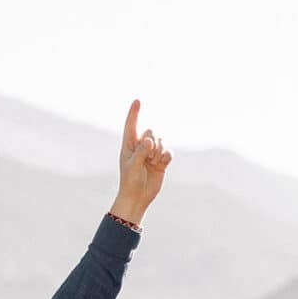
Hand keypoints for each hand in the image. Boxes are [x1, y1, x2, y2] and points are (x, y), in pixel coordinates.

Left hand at [113, 99, 172, 223]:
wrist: (137, 197)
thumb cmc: (130, 181)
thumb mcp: (132, 166)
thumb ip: (141, 151)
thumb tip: (150, 139)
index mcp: (129, 145)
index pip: (131, 125)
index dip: (134, 113)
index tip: (137, 101)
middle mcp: (141, 146)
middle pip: (151, 132)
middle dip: (152, 142)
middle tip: (148, 156)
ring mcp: (152, 154)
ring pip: (161, 141)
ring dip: (159, 151)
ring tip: (153, 163)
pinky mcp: (161, 161)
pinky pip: (168, 151)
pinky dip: (167, 156)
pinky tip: (162, 163)